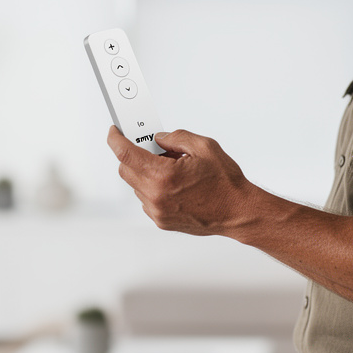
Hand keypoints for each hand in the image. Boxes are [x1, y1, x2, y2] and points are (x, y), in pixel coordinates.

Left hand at [107, 126, 256, 235]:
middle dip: (133, 156)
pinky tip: (174, 184)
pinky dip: (153, 188)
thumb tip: (159, 138)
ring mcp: (157, 211)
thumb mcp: (204, 147)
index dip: (115, 139)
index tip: (114, 132)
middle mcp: (156, 196)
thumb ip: (176, 137)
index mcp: (163, 175)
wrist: (238, 212)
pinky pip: (146, 199)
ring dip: (145, 173)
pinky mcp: (161, 221)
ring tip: (172, 169)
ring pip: (136, 185)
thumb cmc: (225, 183)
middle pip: (126, 170)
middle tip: (153, 149)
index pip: (125, 154)